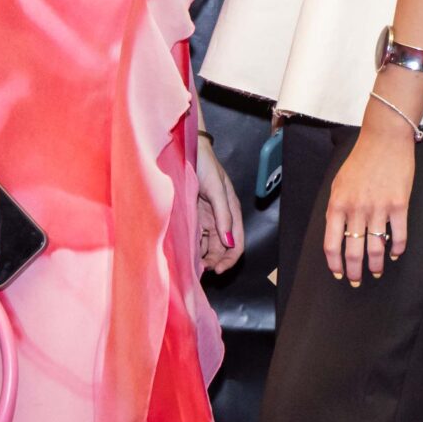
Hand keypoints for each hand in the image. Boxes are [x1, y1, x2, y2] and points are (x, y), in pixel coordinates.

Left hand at [196, 135, 242, 275]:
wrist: (187, 150)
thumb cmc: (205, 165)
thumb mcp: (216, 189)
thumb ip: (223, 214)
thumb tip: (228, 242)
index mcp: (232, 213)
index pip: (237, 244)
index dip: (230, 260)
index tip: (218, 270)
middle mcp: (221, 219)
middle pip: (222, 249)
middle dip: (215, 262)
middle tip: (201, 270)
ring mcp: (207, 219)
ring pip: (209, 247)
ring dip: (204, 258)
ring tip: (192, 266)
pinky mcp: (194, 217)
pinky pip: (196, 239)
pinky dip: (193, 249)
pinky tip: (186, 255)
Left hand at [324, 123, 413, 284]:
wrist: (384, 140)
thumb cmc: (361, 159)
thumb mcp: (339, 183)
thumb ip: (337, 208)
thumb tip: (338, 231)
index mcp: (338, 204)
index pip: (332, 243)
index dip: (335, 263)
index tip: (338, 273)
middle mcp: (356, 209)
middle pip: (353, 251)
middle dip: (355, 271)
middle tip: (357, 280)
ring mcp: (379, 208)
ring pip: (376, 247)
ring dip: (376, 265)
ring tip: (377, 272)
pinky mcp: (399, 205)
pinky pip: (398, 235)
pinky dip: (397, 249)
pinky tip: (395, 254)